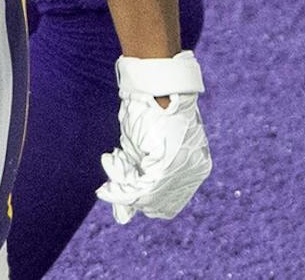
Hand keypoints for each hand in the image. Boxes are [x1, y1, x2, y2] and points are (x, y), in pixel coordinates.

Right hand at [98, 51, 211, 223]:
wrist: (153, 84)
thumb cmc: (148, 113)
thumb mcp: (140, 152)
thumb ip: (134, 183)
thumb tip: (123, 219)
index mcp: (194, 166)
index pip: (167, 202)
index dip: (141, 196)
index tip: (124, 176)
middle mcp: (194, 171)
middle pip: (156, 204)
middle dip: (131, 191)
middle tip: (115, 166)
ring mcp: (182, 168)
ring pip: (145, 198)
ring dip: (121, 183)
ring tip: (113, 158)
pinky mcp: (166, 164)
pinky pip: (138, 187)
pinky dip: (119, 181)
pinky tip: (110, 160)